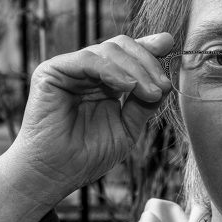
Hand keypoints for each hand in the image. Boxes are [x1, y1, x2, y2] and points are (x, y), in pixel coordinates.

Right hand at [1, 33, 174, 205]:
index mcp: (102, 81)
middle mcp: (85, 71)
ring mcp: (68, 69)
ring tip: (150, 93)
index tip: (170, 47)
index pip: (127, 55)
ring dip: (136, 70)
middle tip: (163, 86)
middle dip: (147, 62)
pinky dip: (112, 71)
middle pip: (121, 47)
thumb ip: (144, 104)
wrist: (55, 174)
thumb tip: (166, 82)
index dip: (148, 49)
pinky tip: (128, 87)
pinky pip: (88, 60)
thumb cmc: (86, 157)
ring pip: (108, 51)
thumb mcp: (127, 128)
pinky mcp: (52, 71)